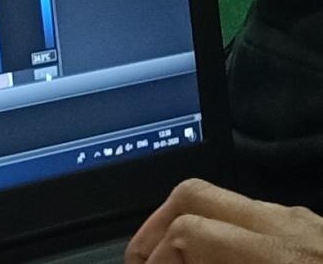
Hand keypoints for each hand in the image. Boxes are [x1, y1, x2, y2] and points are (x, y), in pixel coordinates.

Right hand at [126, 178, 322, 262]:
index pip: (188, 230)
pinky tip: (216, 261)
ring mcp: (303, 222)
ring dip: (187, 227)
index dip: (153, 256)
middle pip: (194, 194)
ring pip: (222, 200)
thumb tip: (164, 262)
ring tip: (173, 260)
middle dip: (156, 225)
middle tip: (144, 259)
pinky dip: (222, 234)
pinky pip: (252, 216)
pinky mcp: (312, 228)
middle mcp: (288, 227)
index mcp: (279, 257)